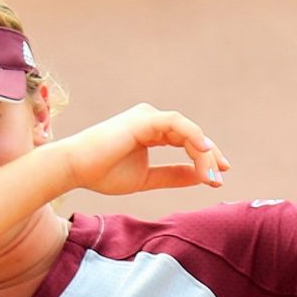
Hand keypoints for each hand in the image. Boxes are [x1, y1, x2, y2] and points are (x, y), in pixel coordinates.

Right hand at [55, 105, 230, 196]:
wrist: (76, 169)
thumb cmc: (103, 174)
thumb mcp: (146, 179)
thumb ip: (172, 176)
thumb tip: (199, 177)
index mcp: (151, 132)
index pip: (186, 141)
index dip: (205, 158)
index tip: (218, 177)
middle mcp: (151, 120)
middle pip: (191, 136)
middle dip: (209, 157)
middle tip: (220, 178)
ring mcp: (148, 117)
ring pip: (187, 132)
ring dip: (203, 153)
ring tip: (211, 175)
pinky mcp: (144, 120)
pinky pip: (176, 125)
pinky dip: (192, 137)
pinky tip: (204, 152)